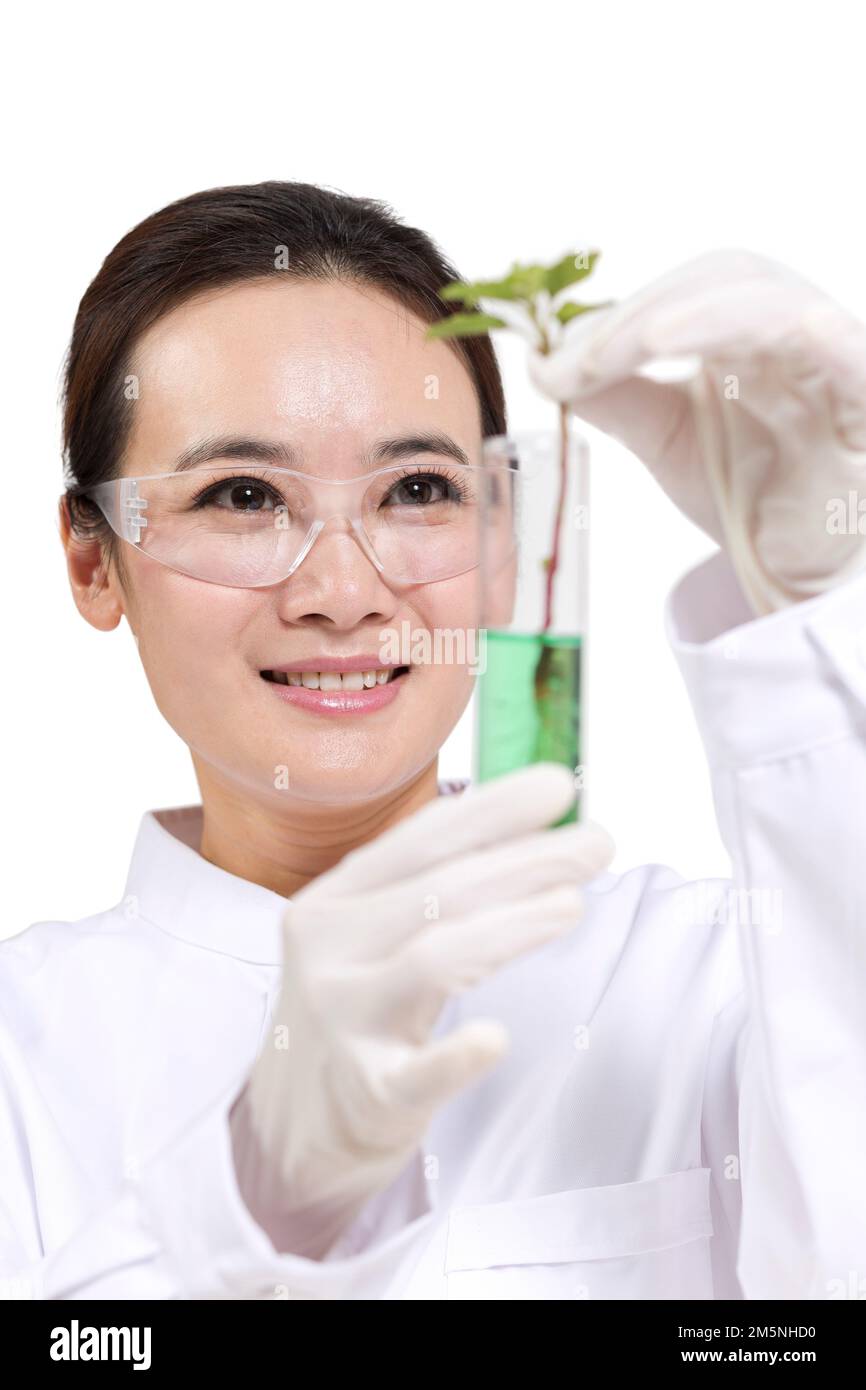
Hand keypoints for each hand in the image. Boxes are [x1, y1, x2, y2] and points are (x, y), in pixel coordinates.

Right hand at [229, 762, 613, 1258]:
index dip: (496, 808)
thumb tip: (531, 822)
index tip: (559, 786)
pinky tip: (497, 1037)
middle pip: (442, 891)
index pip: (423, 838)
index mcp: (333, 899)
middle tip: (597, 844)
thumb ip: (428, 881)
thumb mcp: (369, 932)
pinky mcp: (366, 1093)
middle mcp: (328, 950)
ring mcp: (343, 1020)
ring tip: (573, 904)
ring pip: (435, 959)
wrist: (293, 1121)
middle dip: (529, 860)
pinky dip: (458, 1055)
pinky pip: (416, 1073)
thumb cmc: (358, 1007)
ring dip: (513, 925)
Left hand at [528, 248, 865, 615]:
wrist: (799, 569)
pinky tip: (751, 344)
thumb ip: (613, 397)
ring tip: (638, 344)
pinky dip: (806, 337)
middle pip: (730, 279)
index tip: (552, 361)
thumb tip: (544, 362)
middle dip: (646, 311)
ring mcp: (836, 364)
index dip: (619, 314)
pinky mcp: (865, 404)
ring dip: (702, 317)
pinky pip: (850, 356)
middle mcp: (792, 332)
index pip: (686, 290)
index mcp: (745, 328)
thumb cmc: (751, 492)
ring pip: (781, 308)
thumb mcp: (665, 439)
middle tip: (579, 362)